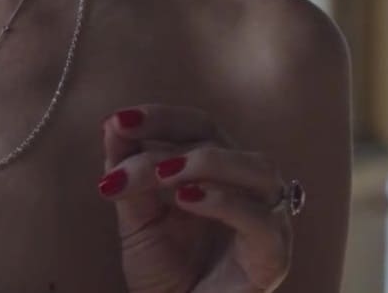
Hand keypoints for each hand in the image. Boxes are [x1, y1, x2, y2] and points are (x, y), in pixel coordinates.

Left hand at [99, 105, 294, 292]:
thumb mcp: (136, 218)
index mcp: (216, 168)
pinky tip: (187, 200)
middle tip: (125, 152)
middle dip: (169, 138)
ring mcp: (267, 217)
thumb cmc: (165, 269)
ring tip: (162, 175)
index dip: (160, 117)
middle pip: (219, 138)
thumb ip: (128, 174)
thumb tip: (112, 125)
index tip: (118, 121)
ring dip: (205, 162)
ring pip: (256, 168)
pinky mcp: (274, 254)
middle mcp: (246, 184)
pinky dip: (225, 202)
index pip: (195, 125)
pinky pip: (261, 219)